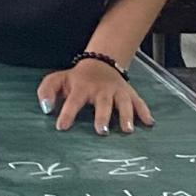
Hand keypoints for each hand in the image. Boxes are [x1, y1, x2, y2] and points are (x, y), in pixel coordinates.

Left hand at [39, 59, 153, 135]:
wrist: (100, 63)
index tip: (62, 127)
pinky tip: (149, 123)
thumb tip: (45, 109)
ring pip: (123, 103)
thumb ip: (46, 92)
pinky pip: (139, 102)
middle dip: (102, 117)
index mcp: (81, 87)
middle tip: (101, 131)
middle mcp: (101, 90)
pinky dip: (144, 112)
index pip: (73, 101)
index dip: (67, 113)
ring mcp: (117, 91)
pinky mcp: (129, 93)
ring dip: (126, 116)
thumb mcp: (57, 80)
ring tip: (127, 130)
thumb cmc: (76, 79)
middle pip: (103, 103)